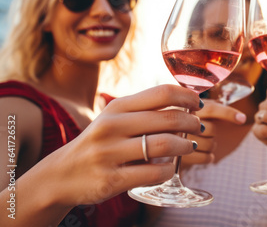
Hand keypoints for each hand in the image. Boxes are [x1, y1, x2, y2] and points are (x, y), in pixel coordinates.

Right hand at [32, 84, 203, 207]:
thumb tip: (184, 101)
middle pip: (168, 118)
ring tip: (189, 146)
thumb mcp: (114, 118)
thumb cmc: (99, 142)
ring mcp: (110, 153)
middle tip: (198, 127)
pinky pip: (154, 172)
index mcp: (117, 107)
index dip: (186, 96)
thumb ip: (143, 109)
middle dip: (191, 122)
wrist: (61, 175)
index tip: (198, 103)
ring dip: (184, 146)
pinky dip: (169, 170)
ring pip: (164, 144)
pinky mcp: (111, 179)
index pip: (161, 93)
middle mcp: (112, 126)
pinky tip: (170, 168)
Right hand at [182, 99, 246, 165]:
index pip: (212, 109)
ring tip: (202, 143)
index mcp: (187, 106)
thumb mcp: (200, 110)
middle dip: (213, 132)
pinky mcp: (179, 157)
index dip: (228, 113)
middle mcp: (179, 121)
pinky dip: (208, 158)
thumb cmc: (190, 123)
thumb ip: (216, 108)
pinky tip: (203, 154)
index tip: (242, 119)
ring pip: (209, 144)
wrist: (166, 140)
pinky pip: (205, 158)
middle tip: (205, 133)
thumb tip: (241, 118)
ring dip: (211, 146)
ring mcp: (178, 140)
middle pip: (211, 128)